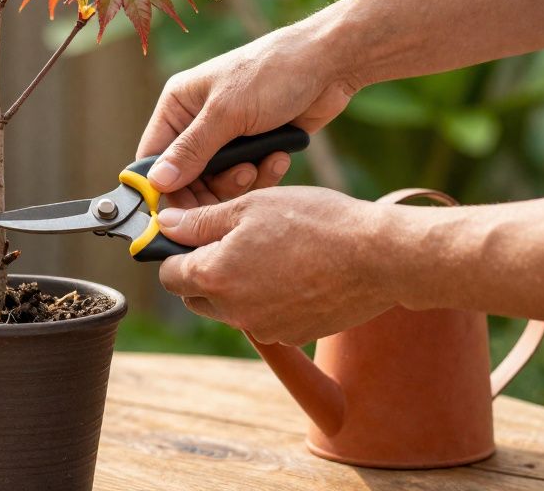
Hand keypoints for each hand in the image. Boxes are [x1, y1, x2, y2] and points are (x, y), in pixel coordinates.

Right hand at [137, 28, 358, 205]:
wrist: (328, 64)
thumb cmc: (271, 74)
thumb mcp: (226, 113)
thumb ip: (191, 151)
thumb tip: (157, 182)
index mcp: (178, 105)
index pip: (154, 156)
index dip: (162, 185)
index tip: (175, 213)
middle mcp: (197, 121)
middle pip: (186, 177)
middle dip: (208, 188)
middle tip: (231, 190)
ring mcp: (227, 135)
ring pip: (218, 181)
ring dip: (239, 181)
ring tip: (258, 165)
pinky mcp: (255, 145)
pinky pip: (247, 176)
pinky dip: (262, 173)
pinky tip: (279, 157)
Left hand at [156, 187, 396, 345]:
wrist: (378, 257)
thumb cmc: (315, 223)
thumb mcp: (250, 207)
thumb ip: (200, 221)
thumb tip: (165, 226)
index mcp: (215, 277)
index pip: (169, 275)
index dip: (174, 253)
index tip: (190, 237)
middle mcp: (234, 312)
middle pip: (196, 296)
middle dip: (202, 271)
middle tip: (229, 241)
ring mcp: (264, 328)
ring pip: (230, 308)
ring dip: (235, 285)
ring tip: (268, 252)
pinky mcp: (292, 336)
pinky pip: (263, 318)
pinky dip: (267, 299)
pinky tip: (292, 272)